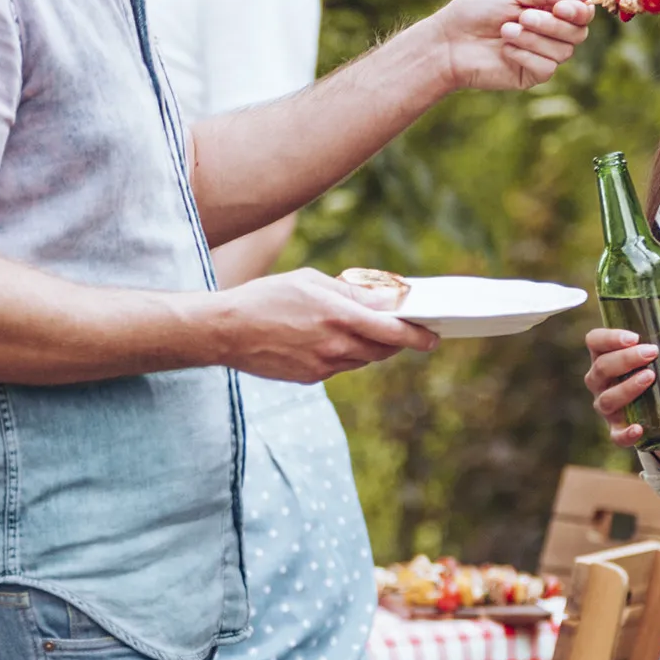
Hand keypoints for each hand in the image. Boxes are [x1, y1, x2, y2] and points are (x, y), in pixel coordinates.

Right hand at [220, 268, 440, 381]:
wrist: (227, 331)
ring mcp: (323, 365)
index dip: (417, 336)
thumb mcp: (311, 281)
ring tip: (367, 331)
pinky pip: (340, 367)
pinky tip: (332, 340)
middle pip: (382, 349)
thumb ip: (352, 293)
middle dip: (397, 341)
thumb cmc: (268, 296)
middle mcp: (335, 345)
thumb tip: (386, 301)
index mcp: (339, 316)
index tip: (433, 337)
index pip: (393, 331)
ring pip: (362, 360)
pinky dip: (345, 354)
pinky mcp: (310, 377)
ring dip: (371, 347)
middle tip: (407, 332)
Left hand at [425, 0, 592, 92]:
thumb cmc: (477, 11)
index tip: (561, 7)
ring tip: (505, 31)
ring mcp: (542, 55)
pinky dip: (526, 55)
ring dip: (534, 38)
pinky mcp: (531, 75)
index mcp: (548, 8)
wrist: (450, 41)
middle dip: (552, 24)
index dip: (578, 11)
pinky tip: (505, 50)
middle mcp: (550, 32)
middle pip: (578, 33)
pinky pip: (546, 67)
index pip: (582, 13)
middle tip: (522, 17)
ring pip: (564, 51)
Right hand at [584, 309, 659, 448]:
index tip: (634, 336)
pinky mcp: (616, 430)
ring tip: (651, 377)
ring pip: (606, 399)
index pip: (594, 341)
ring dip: (627, 388)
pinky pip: (615, 435)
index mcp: (605, 355)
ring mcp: (606, 406)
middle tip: (652, 352)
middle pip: (601, 367)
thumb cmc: (655, 367)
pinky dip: (625, 433)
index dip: (609, 337)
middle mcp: (600, 380)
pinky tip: (639, 428)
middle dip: (625, 359)